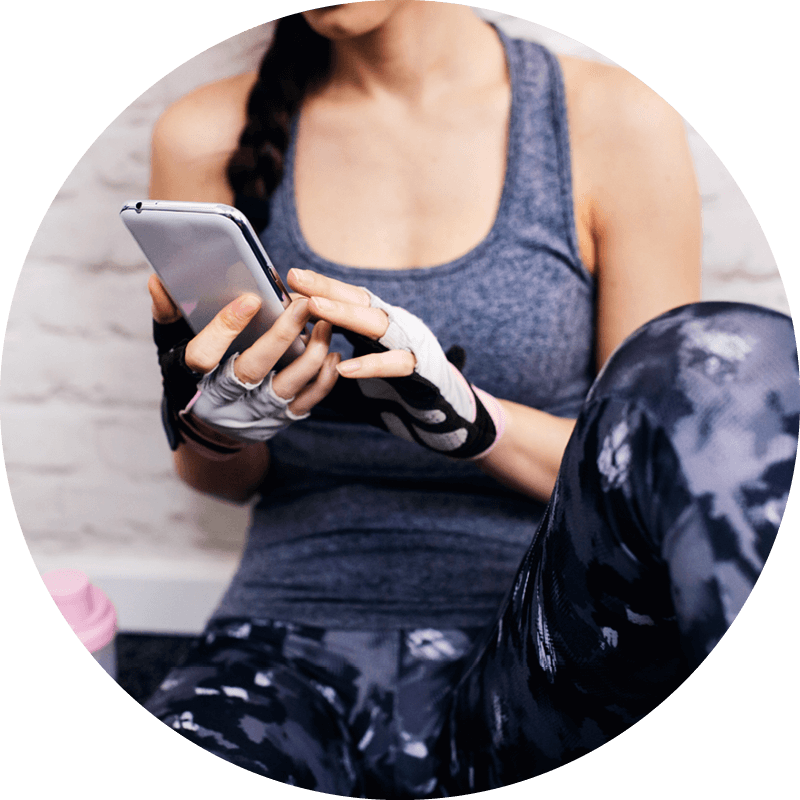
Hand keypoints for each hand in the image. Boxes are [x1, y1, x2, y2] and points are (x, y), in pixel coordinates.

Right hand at [148, 274, 339, 450]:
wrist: (209, 430)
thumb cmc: (191, 377)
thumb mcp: (170, 347)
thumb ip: (168, 314)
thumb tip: (159, 280)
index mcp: (191, 378)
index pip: (204, 355)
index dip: (225, 327)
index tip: (250, 298)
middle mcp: (224, 400)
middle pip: (253, 368)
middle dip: (281, 335)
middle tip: (304, 304)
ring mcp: (254, 413)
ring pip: (287, 386)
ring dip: (311, 355)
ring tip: (325, 324)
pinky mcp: (278, 420)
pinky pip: (307, 401)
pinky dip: (324, 379)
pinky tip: (333, 353)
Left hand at [287, 269, 505, 459]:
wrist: (445, 417)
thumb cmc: (396, 391)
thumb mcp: (361, 364)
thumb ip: (336, 350)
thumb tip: (294, 338)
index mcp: (383, 323)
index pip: (350, 296)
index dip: (322, 285)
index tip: (290, 275)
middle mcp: (398, 326)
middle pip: (361, 301)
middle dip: (328, 289)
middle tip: (296, 279)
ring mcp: (412, 345)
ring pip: (378, 324)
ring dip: (345, 313)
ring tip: (315, 307)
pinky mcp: (422, 372)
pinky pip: (395, 365)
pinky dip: (371, 365)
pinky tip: (344, 368)